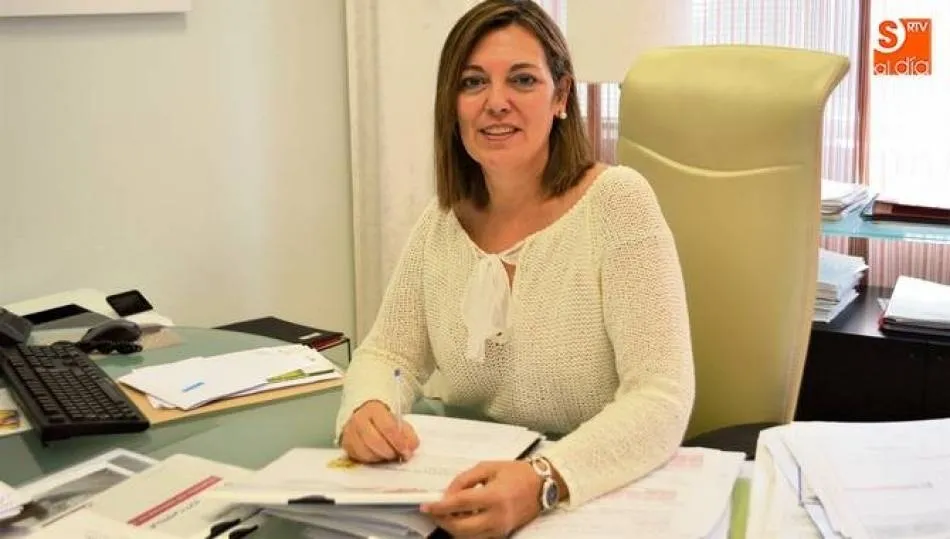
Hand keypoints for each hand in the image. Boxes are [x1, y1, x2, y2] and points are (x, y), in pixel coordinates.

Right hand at [340, 400, 418, 462]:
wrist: (365, 417)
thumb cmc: (383, 420)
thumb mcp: (398, 421)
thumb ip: (407, 433)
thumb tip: (411, 446)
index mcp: (374, 409)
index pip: (388, 427)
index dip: (399, 442)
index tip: (407, 451)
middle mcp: (359, 419)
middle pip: (375, 441)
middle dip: (389, 452)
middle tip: (398, 455)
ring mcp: (350, 432)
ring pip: (366, 452)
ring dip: (380, 457)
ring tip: (389, 455)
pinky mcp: (346, 444)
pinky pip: (359, 457)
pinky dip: (371, 460)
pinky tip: (378, 456)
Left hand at [421, 461, 541, 538]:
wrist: (543, 484)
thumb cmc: (516, 471)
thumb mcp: (488, 467)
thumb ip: (464, 480)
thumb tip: (447, 494)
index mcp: (494, 496)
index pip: (460, 504)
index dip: (440, 507)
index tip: (425, 505)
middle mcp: (497, 517)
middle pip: (461, 528)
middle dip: (442, 521)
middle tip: (432, 512)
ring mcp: (500, 528)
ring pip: (468, 537)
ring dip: (452, 528)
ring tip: (445, 514)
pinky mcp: (503, 534)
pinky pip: (478, 537)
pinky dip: (465, 531)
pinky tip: (460, 518)